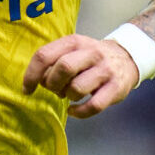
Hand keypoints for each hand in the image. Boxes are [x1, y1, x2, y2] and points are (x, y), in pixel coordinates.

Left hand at [22, 34, 140, 118]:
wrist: (127, 58)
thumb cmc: (90, 58)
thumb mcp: (73, 51)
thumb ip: (53, 61)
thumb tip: (37, 81)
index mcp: (74, 42)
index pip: (45, 55)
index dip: (31, 75)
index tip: (27, 89)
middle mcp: (91, 53)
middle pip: (63, 68)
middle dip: (53, 84)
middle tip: (55, 89)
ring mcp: (105, 70)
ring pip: (77, 88)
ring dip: (68, 96)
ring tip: (69, 95)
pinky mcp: (116, 88)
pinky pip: (93, 106)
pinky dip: (79, 112)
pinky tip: (73, 110)